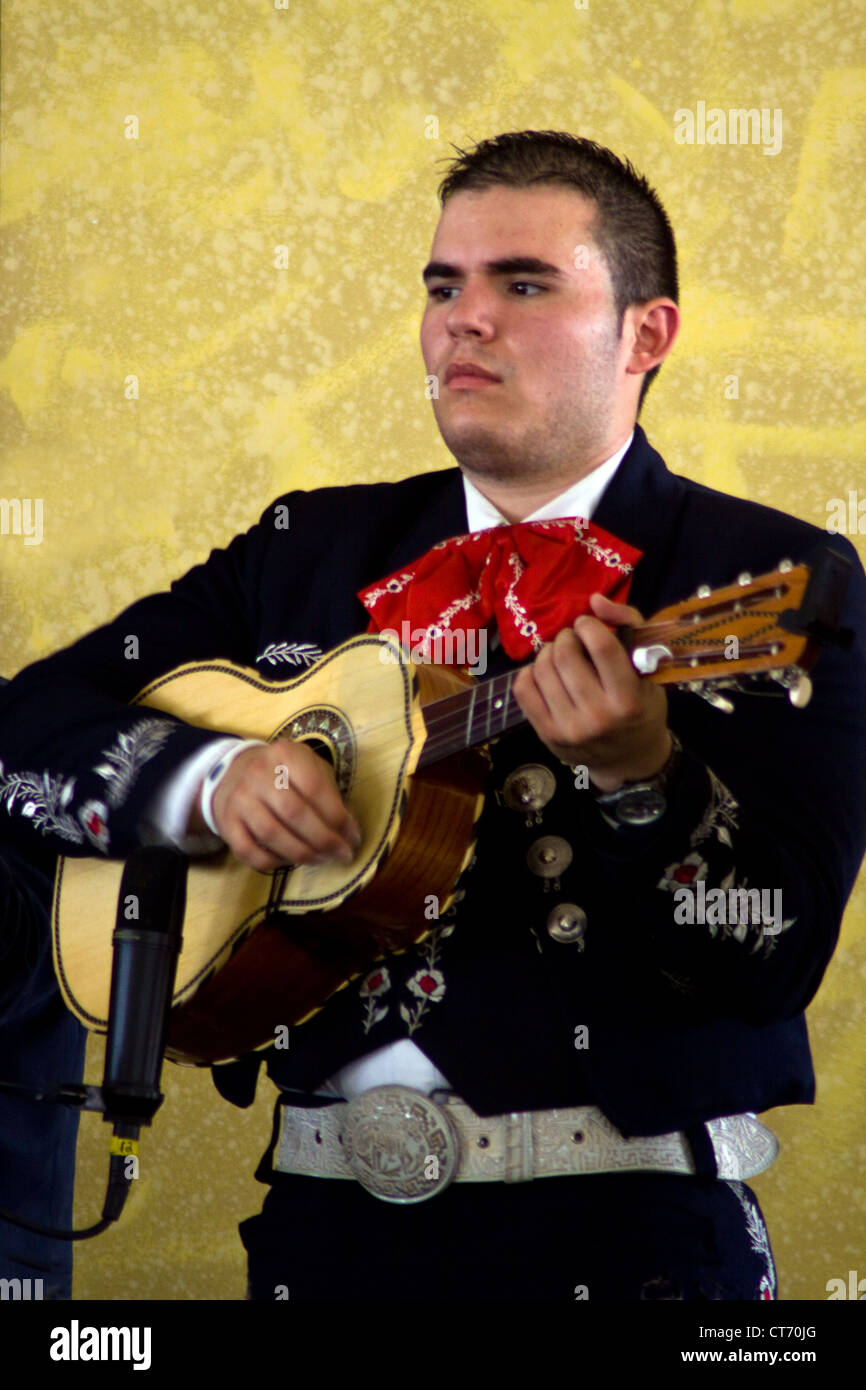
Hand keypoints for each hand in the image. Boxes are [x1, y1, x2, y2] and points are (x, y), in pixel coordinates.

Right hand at [190, 739, 361, 871]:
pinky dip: (273, 862)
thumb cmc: (283, 773)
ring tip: (322, 860)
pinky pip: (249, 852)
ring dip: (302, 854)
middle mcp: (258, 774)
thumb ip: (329, 792)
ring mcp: (239, 799)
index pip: (315, 788)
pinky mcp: (226, 822)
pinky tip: (291, 862)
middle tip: (342, 854)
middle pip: (294, 814)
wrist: (234, 772)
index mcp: (285, 754)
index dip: (338, 816)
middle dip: (324, 839)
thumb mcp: (309, 767)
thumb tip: (347, 830)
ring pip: (272, 835)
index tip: (354, 836)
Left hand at [512, 592, 671, 791]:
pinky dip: (530, 672)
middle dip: (566, 637)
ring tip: (560, 655)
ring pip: (541, 669)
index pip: (601, 647)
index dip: (588, 625)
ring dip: (548, 652)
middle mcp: (597, 717)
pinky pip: (523, 688)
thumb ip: (629, 626)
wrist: (628, 761)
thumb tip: (594, 600)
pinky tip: (546, 673)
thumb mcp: (649, 669)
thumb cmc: (642, 708)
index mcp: (628, 700)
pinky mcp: (545, 734)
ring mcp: (568, 728)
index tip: (587, 624)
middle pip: (565, 655)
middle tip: (572, 640)